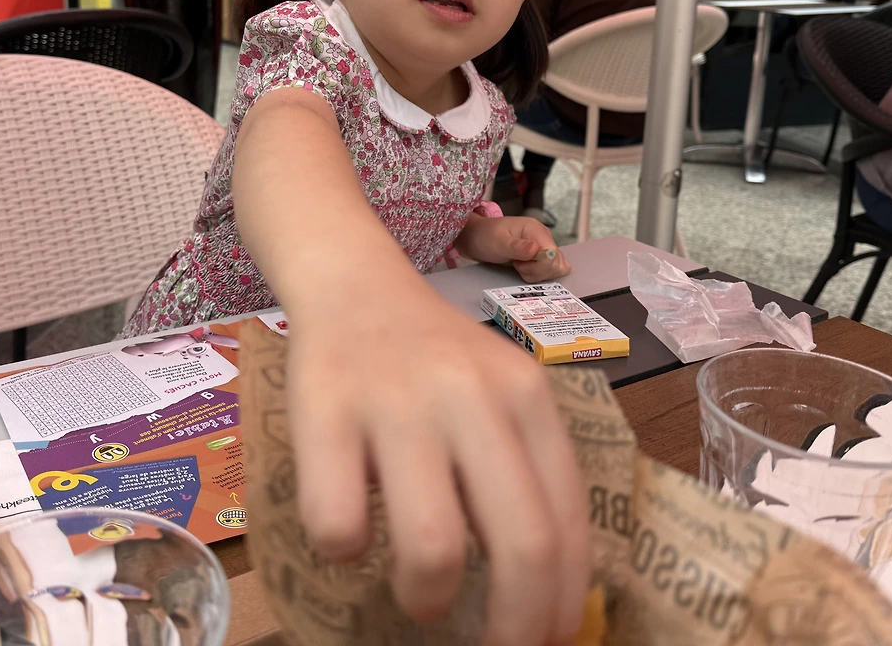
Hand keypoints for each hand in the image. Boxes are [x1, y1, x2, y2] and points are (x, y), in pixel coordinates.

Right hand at [288, 289, 591, 644]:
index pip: (567, 521)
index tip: (546, 640)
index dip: (561, 603)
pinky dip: (344, 553)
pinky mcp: (324, 408)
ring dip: (426, 599)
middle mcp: (471, 396)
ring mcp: (396, 401)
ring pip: (432, 546)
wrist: (353, 281)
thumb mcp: (500, 392)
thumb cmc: (434, 356)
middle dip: (512, 628)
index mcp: (526, 395)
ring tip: (418, 597)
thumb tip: (545, 595)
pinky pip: (338, 524)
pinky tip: (349, 536)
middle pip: (519, 546)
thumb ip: (526, 470)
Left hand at [454, 214, 571, 282]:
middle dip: (536, 271)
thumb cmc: (485, 236)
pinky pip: (551, 270)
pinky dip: (539, 275)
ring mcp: (544, 247)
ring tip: (519, 265)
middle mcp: (544, 237)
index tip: (518, 263)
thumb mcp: (497, 242)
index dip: (537, 265)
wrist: (477, 238)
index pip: (552, 254)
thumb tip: (536, 249)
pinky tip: (525, 270)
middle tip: (516, 264)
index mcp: (535, 229)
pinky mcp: (542, 256)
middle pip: (556, 263)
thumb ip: (516, 247)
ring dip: (537, 274)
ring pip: (555, 269)